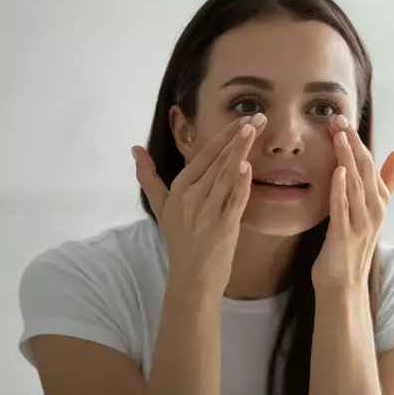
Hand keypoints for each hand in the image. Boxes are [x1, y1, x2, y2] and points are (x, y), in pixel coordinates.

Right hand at [133, 114, 265, 297]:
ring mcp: (207, 212)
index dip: (224, 136)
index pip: (204, 155)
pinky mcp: (223, 227)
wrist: (191, 278)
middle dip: (238, 136)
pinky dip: (240, 184)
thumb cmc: (179, 240)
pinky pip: (233, 201)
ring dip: (241, 151)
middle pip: (218, 160)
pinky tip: (246, 166)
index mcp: (180, 188)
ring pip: (226, 175)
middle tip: (259, 116)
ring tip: (255, 129)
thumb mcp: (160, 207)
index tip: (241, 119)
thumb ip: (149, 177)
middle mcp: (192, 197)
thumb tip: (135, 149)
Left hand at [311, 115, 393, 289]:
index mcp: (379, 202)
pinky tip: (337, 171)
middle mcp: (374, 210)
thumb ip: (385, 183)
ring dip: (346, 158)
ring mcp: (361, 223)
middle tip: (337, 119)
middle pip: (364, 170)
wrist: (343, 285)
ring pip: (355, 184)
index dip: (357, 141)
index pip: (370, 164)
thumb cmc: (351, 246)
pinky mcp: (344, 236)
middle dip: (351, 143)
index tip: (343, 120)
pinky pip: (342, 208)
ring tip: (338, 136)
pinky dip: (341, 189)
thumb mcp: (370, 211)